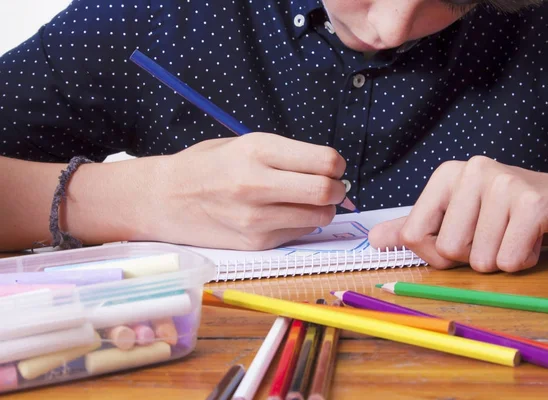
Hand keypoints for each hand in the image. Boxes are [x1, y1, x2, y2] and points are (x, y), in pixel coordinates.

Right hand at [142, 132, 347, 249]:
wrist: (164, 199)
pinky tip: (283, 215)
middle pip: (326, 191)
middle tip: (332, 186)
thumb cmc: (206, 166)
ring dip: (323, 209)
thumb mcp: (244, 144)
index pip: (324, 160)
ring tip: (307, 201)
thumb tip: (330, 170)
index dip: (337, 164)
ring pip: (319, 217)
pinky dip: (302, 224)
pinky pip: (299, 233)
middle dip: (338, 189)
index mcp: (257, 150)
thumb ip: (286, 156)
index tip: (332, 167)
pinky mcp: (255, 242)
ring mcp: (256, 217)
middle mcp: (257, 184)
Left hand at [369, 156, 547, 272]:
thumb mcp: (456, 217)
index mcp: (445, 175)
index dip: (434, 253)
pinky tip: (531, 237)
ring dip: (498, 260)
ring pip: (479, 260)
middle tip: (494, 234)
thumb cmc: (505, 213)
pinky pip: (510, 261)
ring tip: (513, 234)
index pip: (413, 234)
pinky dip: (522, 260)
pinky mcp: (534, 202)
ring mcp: (503, 183)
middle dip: (470, 257)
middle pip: (446, 249)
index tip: (461, 237)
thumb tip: (374, 240)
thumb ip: (415, 227)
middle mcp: (471, 171)